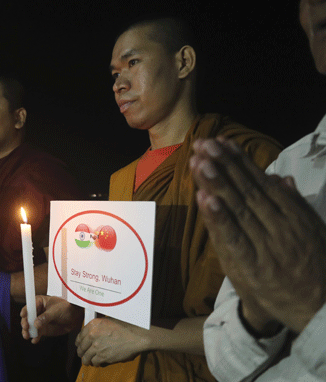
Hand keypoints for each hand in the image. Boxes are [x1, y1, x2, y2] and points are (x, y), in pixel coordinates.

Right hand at [21, 295, 82, 343]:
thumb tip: (36, 323)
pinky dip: (35, 337)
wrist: (75, 318)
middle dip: (25, 323)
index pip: (29, 305)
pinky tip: (35, 340)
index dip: (26, 310)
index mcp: (39, 302)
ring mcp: (39, 321)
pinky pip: (36, 334)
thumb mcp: (56, 311)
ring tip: (27, 336)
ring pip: (30, 327)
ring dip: (27, 332)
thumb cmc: (66, 309)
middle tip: (26, 327)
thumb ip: (46, 317)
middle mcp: (37, 311)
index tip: (23, 315)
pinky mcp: (43, 329)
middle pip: (27, 317)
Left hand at [75, 317, 149, 365]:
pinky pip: (95, 362)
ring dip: (86, 360)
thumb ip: (98, 327)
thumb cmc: (126, 327)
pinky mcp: (103, 356)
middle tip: (83, 354)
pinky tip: (98, 362)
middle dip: (81, 352)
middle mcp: (92, 335)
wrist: (136, 336)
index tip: (80, 345)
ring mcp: (97, 347)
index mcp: (93, 325)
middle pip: (81, 348)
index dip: (79, 342)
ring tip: (88, 361)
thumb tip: (92, 332)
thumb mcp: (109, 321)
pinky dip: (96, 363)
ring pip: (86, 357)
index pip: (79, 336)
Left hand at [190, 137, 325, 332]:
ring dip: (218, 184)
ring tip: (200, 162)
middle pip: (247, 191)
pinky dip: (219, 218)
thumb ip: (296, 205)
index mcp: (293, 216)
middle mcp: (280, 226)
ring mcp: (266, 246)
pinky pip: (233, 238)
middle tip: (204, 144)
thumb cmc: (315, 268)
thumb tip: (282, 178)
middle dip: (224, 166)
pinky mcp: (254, 266)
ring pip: (238, 209)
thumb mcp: (313, 232)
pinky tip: (205, 198)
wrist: (322, 309)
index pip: (262, 183)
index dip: (240, 162)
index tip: (222, 143)